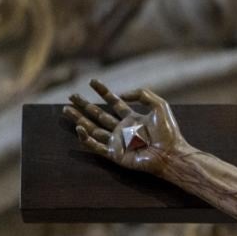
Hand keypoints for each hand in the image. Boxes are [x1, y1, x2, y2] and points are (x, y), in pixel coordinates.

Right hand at [62, 79, 187, 174]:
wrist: (170, 153)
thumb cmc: (168, 132)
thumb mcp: (159, 106)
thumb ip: (142, 94)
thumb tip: (121, 95)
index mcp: (134, 119)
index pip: (115, 103)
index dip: (103, 92)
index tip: (92, 81)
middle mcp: (123, 130)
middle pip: (99, 115)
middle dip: (85, 105)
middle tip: (71, 96)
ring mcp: (118, 142)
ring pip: (93, 129)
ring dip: (79, 120)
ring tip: (66, 109)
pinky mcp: (115, 154)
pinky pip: (96, 146)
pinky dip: (86, 138)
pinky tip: (78, 129)